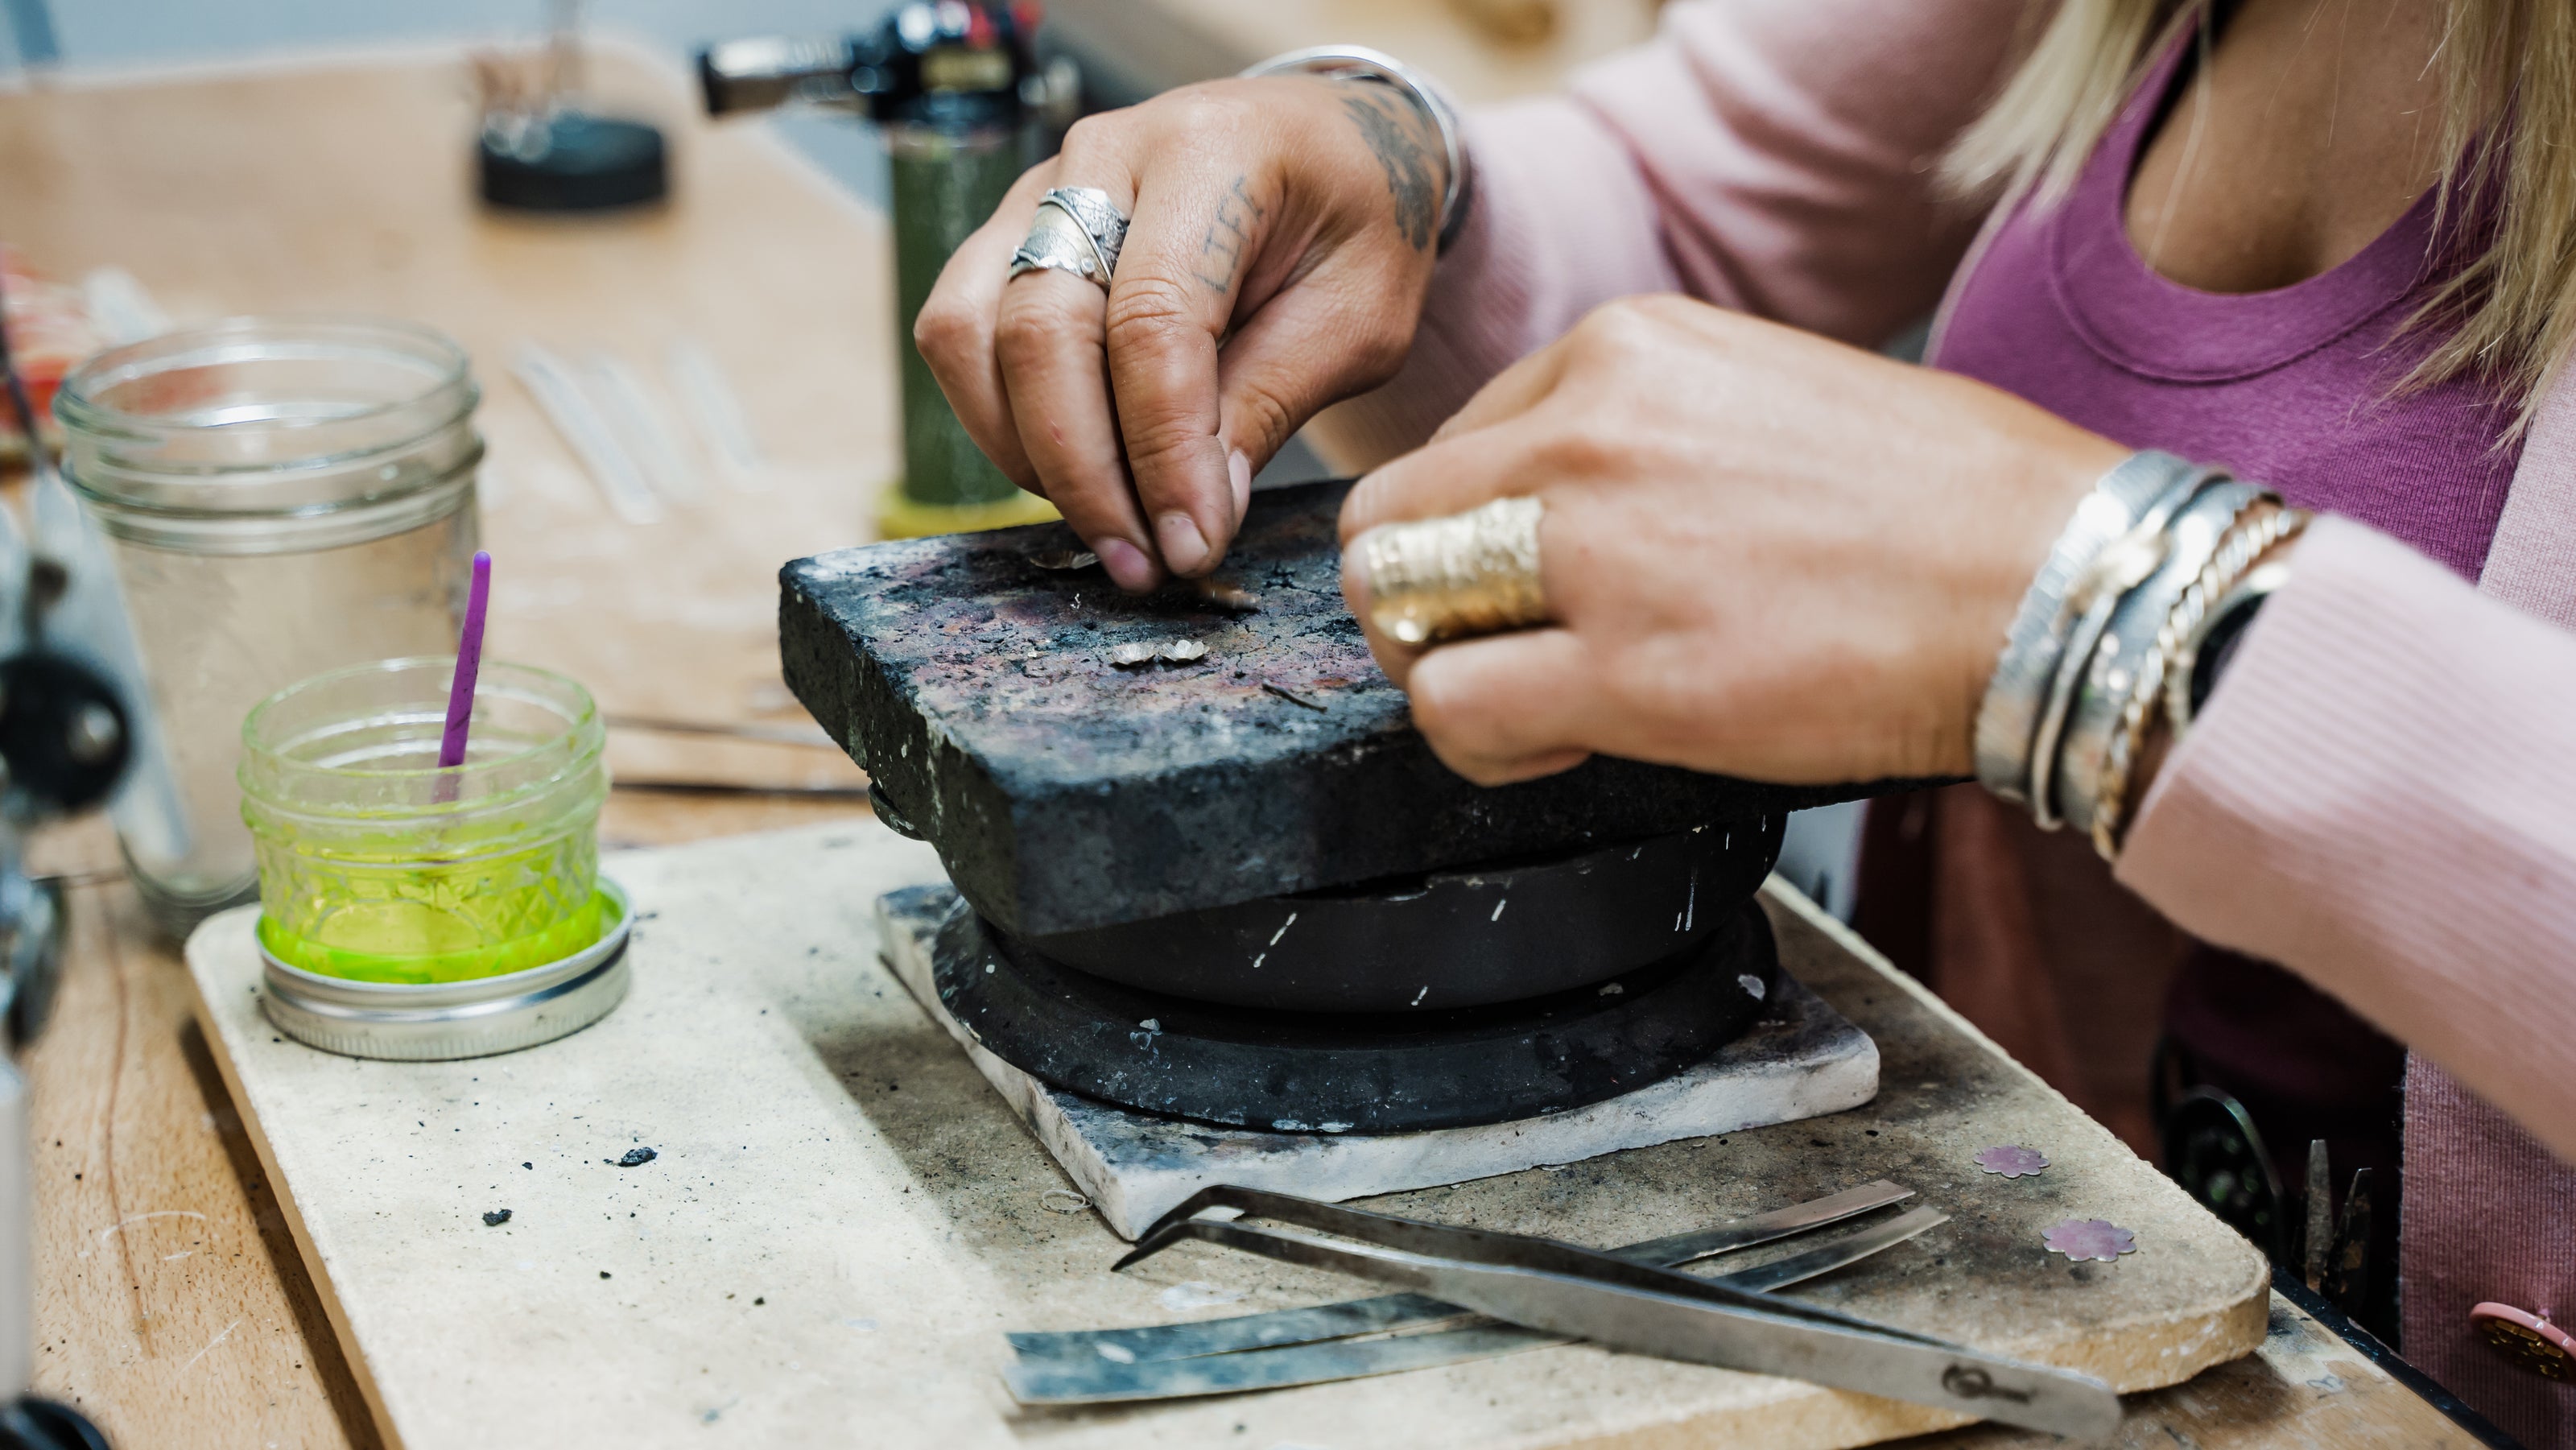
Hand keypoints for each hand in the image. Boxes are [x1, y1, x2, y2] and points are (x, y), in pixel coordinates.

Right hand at [914, 77, 1448, 591]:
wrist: (1327, 148)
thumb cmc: (1354, 224)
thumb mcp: (1360, 316)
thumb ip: (1273, 400)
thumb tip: (1191, 515)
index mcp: (1211, 153)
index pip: (1153, 321)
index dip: (1161, 451)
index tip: (1190, 545)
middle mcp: (1104, 157)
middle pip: (1042, 330)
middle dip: (1086, 473)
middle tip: (1143, 564)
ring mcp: (1038, 190)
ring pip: (969, 335)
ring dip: (1027, 455)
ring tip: (1112, 529)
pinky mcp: (1005, 233)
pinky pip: (958, 338)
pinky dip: (999, 424)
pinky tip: (1075, 475)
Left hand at [1340, 296, 2127, 786]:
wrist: (2062, 582)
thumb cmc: (1946, 505)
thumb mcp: (1762, 391)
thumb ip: (1636, 433)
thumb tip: (1554, 509)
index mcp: (1622, 349)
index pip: (1456, 440)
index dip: (1479, 528)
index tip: (1538, 577)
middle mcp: (1588, 430)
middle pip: (1394, 519)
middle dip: (1423, 596)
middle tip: (1492, 646)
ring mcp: (1597, 550)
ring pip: (1397, 609)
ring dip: (1444, 667)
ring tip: (1532, 698)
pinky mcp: (1626, 673)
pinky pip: (1454, 711)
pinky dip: (1481, 744)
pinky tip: (1560, 745)